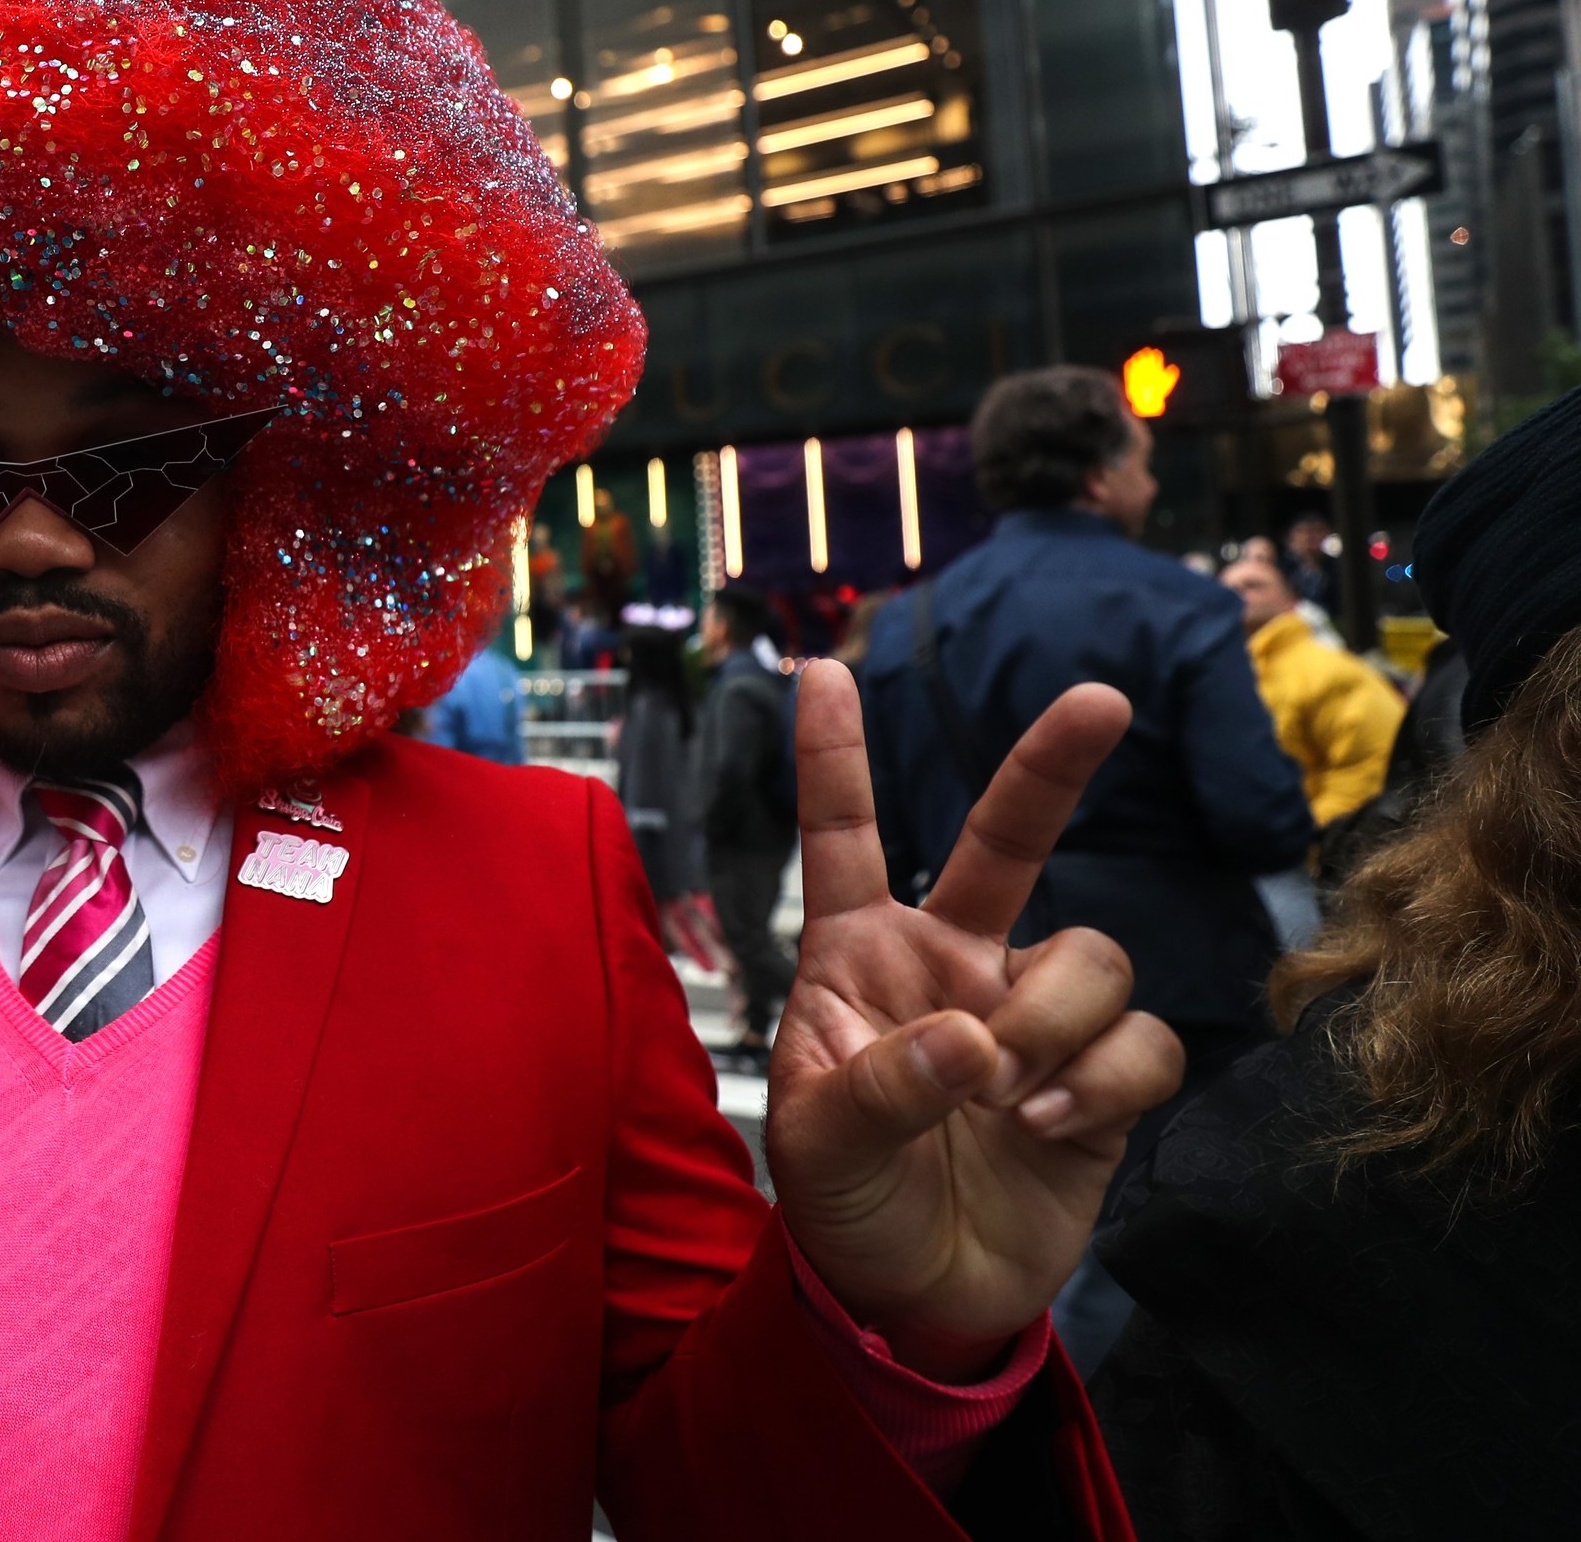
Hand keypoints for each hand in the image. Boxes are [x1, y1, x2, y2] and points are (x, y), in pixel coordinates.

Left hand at [763, 664, 1181, 1378]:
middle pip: (1010, 840)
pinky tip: (1049, 1130)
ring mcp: (1031, 1015)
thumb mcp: (823, 1143)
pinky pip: (1142, 1041)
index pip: (846, 839)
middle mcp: (954, 963)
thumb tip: (969, 1039)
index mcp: (860, 957)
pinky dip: (1103, 1085)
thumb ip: (884, 1085)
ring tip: (1004, 1101)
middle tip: (1099, 700)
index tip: (821, 668)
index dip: (834, 757)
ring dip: (1055, 1025)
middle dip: (1052, 765)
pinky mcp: (1100, 1079)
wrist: (913, 1296)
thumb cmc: (845, 1202)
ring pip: (1091, 956)